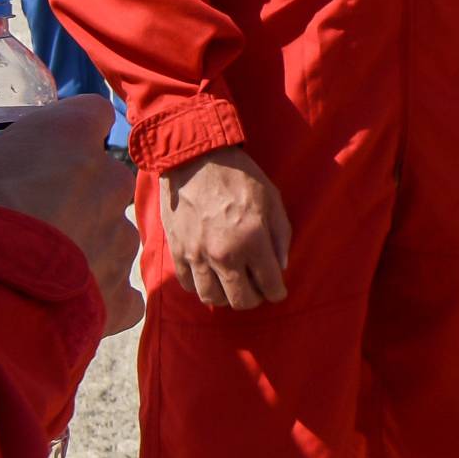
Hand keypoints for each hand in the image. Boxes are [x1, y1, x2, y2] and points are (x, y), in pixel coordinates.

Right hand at [0, 96, 141, 336]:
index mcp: (69, 134)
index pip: (91, 113)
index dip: (71, 132)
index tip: (47, 150)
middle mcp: (106, 182)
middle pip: (107, 179)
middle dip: (80, 196)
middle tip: (33, 220)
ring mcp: (118, 241)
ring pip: (114, 237)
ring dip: (87, 249)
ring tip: (38, 272)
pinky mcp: (119, 297)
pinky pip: (121, 296)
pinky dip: (97, 301)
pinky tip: (58, 308)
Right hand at [160, 143, 290, 308]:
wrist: (192, 157)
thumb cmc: (237, 174)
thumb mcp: (271, 197)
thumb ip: (281, 235)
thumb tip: (281, 266)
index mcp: (252, 240)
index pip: (270, 286)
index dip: (277, 292)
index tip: (276, 289)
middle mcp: (224, 254)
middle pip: (241, 301)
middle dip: (253, 299)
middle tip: (255, 288)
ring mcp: (197, 255)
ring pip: (213, 298)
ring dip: (226, 296)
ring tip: (231, 284)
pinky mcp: (177, 251)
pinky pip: (189, 285)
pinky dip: (200, 285)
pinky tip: (209, 274)